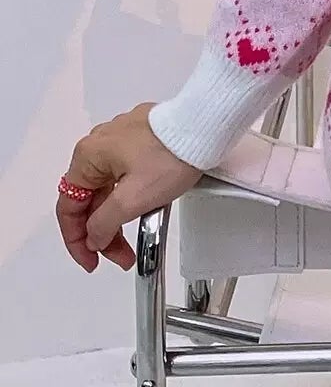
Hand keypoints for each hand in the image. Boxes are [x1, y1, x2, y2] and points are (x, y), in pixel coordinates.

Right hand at [56, 103, 204, 271]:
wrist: (205, 126)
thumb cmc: (171, 156)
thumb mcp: (132, 200)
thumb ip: (103, 224)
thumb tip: (93, 238)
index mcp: (88, 155)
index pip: (68, 207)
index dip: (76, 241)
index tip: (91, 261)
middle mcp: (100, 143)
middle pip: (91, 199)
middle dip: (103, 233)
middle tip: (121, 257)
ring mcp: (122, 138)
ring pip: (110, 187)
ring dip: (119, 217)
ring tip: (135, 241)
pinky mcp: (143, 137)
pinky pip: (126, 174)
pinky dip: (131, 197)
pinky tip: (145, 211)